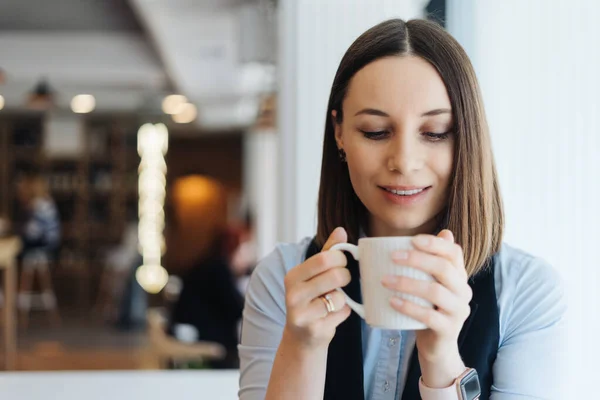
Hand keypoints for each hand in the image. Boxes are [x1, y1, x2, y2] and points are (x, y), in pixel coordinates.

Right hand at [283, 227, 351, 348]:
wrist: (302, 337)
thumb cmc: (311, 299)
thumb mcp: (315, 273)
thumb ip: (328, 251)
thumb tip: (341, 229)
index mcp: (293, 276)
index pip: (326, 258)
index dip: (340, 259)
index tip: (341, 264)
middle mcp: (293, 294)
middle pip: (336, 276)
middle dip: (346, 277)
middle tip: (342, 281)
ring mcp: (302, 314)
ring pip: (340, 297)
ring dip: (343, 299)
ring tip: (332, 302)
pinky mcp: (314, 330)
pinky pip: (342, 314)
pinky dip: (343, 313)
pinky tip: (331, 316)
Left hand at [382, 230, 470, 385]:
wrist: (436, 345)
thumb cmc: (428, 308)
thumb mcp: (428, 284)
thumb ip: (425, 263)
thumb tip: (417, 236)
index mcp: (459, 275)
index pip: (454, 252)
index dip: (435, 243)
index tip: (412, 239)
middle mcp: (463, 291)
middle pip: (444, 268)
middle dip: (417, 259)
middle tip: (392, 257)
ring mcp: (458, 311)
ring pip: (435, 291)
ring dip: (407, 283)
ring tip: (385, 280)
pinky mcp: (449, 329)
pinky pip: (429, 316)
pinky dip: (409, 307)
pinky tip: (392, 301)